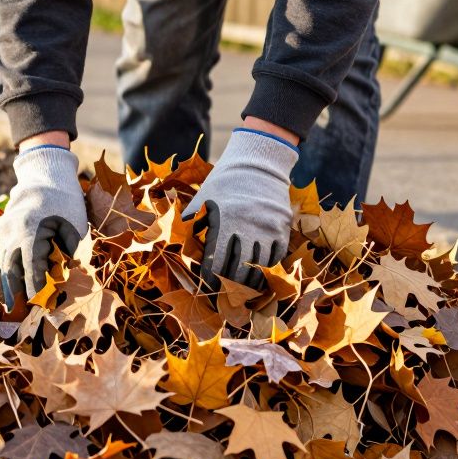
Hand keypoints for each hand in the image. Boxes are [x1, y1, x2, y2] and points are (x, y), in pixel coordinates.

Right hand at [0, 144, 88, 310]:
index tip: (39, 306)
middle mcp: (12, 233)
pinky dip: (7, 271)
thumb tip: (63, 278)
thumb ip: (69, 253)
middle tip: (19, 315)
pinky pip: (4, 254)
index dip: (34, 289)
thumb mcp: (74, 226)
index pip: (31, 268)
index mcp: (30, 232)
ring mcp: (5, 230)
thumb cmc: (65, 200)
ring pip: (4, 263)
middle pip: (11, 269)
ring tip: (12, 306)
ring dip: (9, 284)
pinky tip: (10, 286)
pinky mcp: (4, 230)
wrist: (45, 174)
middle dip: (15, 293)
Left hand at [181, 127, 299, 289]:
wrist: (259, 164)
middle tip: (224, 294)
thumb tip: (175, 244)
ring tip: (240, 289)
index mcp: (225, 220)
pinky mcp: (282, 229)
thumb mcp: (203, 198)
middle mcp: (248, 227)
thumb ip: (190, 222)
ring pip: (259, 268)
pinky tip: (257, 274)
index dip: (211, 278)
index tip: (207, 287)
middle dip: (230, 285)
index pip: (216, 261)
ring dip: (249, 281)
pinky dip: (266, 269)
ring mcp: (268, 229)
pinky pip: (275, 259)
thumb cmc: (225, 183)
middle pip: (238, 269)